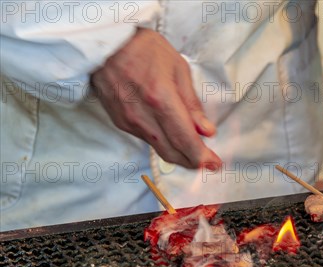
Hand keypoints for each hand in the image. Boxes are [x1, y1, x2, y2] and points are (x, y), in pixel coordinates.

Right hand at [92, 28, 220, 168]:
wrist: (104, 44)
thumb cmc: (143, 48)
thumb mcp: (178, 67)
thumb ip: (192, 103)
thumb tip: (206, 130)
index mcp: (160, 99)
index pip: (185, 140)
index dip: (202, 157)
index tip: (215, 163)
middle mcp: (142, 115)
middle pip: (172, 153)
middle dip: (193, 162)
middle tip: (208, 163)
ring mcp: (128, 121)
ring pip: (159, 149)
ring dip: (179, 154)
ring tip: (195, 151)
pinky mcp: (120, 122)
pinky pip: (147, 140)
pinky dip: (163, 143)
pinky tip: (173, 138)